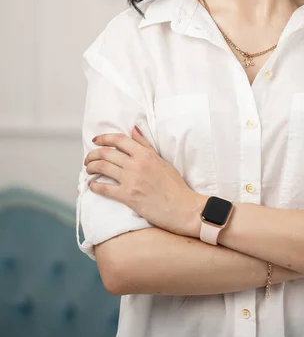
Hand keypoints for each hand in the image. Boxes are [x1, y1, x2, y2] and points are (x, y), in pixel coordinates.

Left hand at [85, 126, 207, 236]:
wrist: (182, 207)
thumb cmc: (175, 185)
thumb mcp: (162, 160)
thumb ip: (145, 145)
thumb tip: (134, 129)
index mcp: (145, 154)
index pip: (119, 140)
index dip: (104, 138)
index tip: (95, 140)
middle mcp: (136, 164)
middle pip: (107, 153)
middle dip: (93, 154)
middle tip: (88, 158)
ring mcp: (131, 180)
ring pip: (103, 167)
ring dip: (91, 167)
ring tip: (88, 169)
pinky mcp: (128, 196)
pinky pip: (105, 188)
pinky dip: (95, 185)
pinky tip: (92, 185)